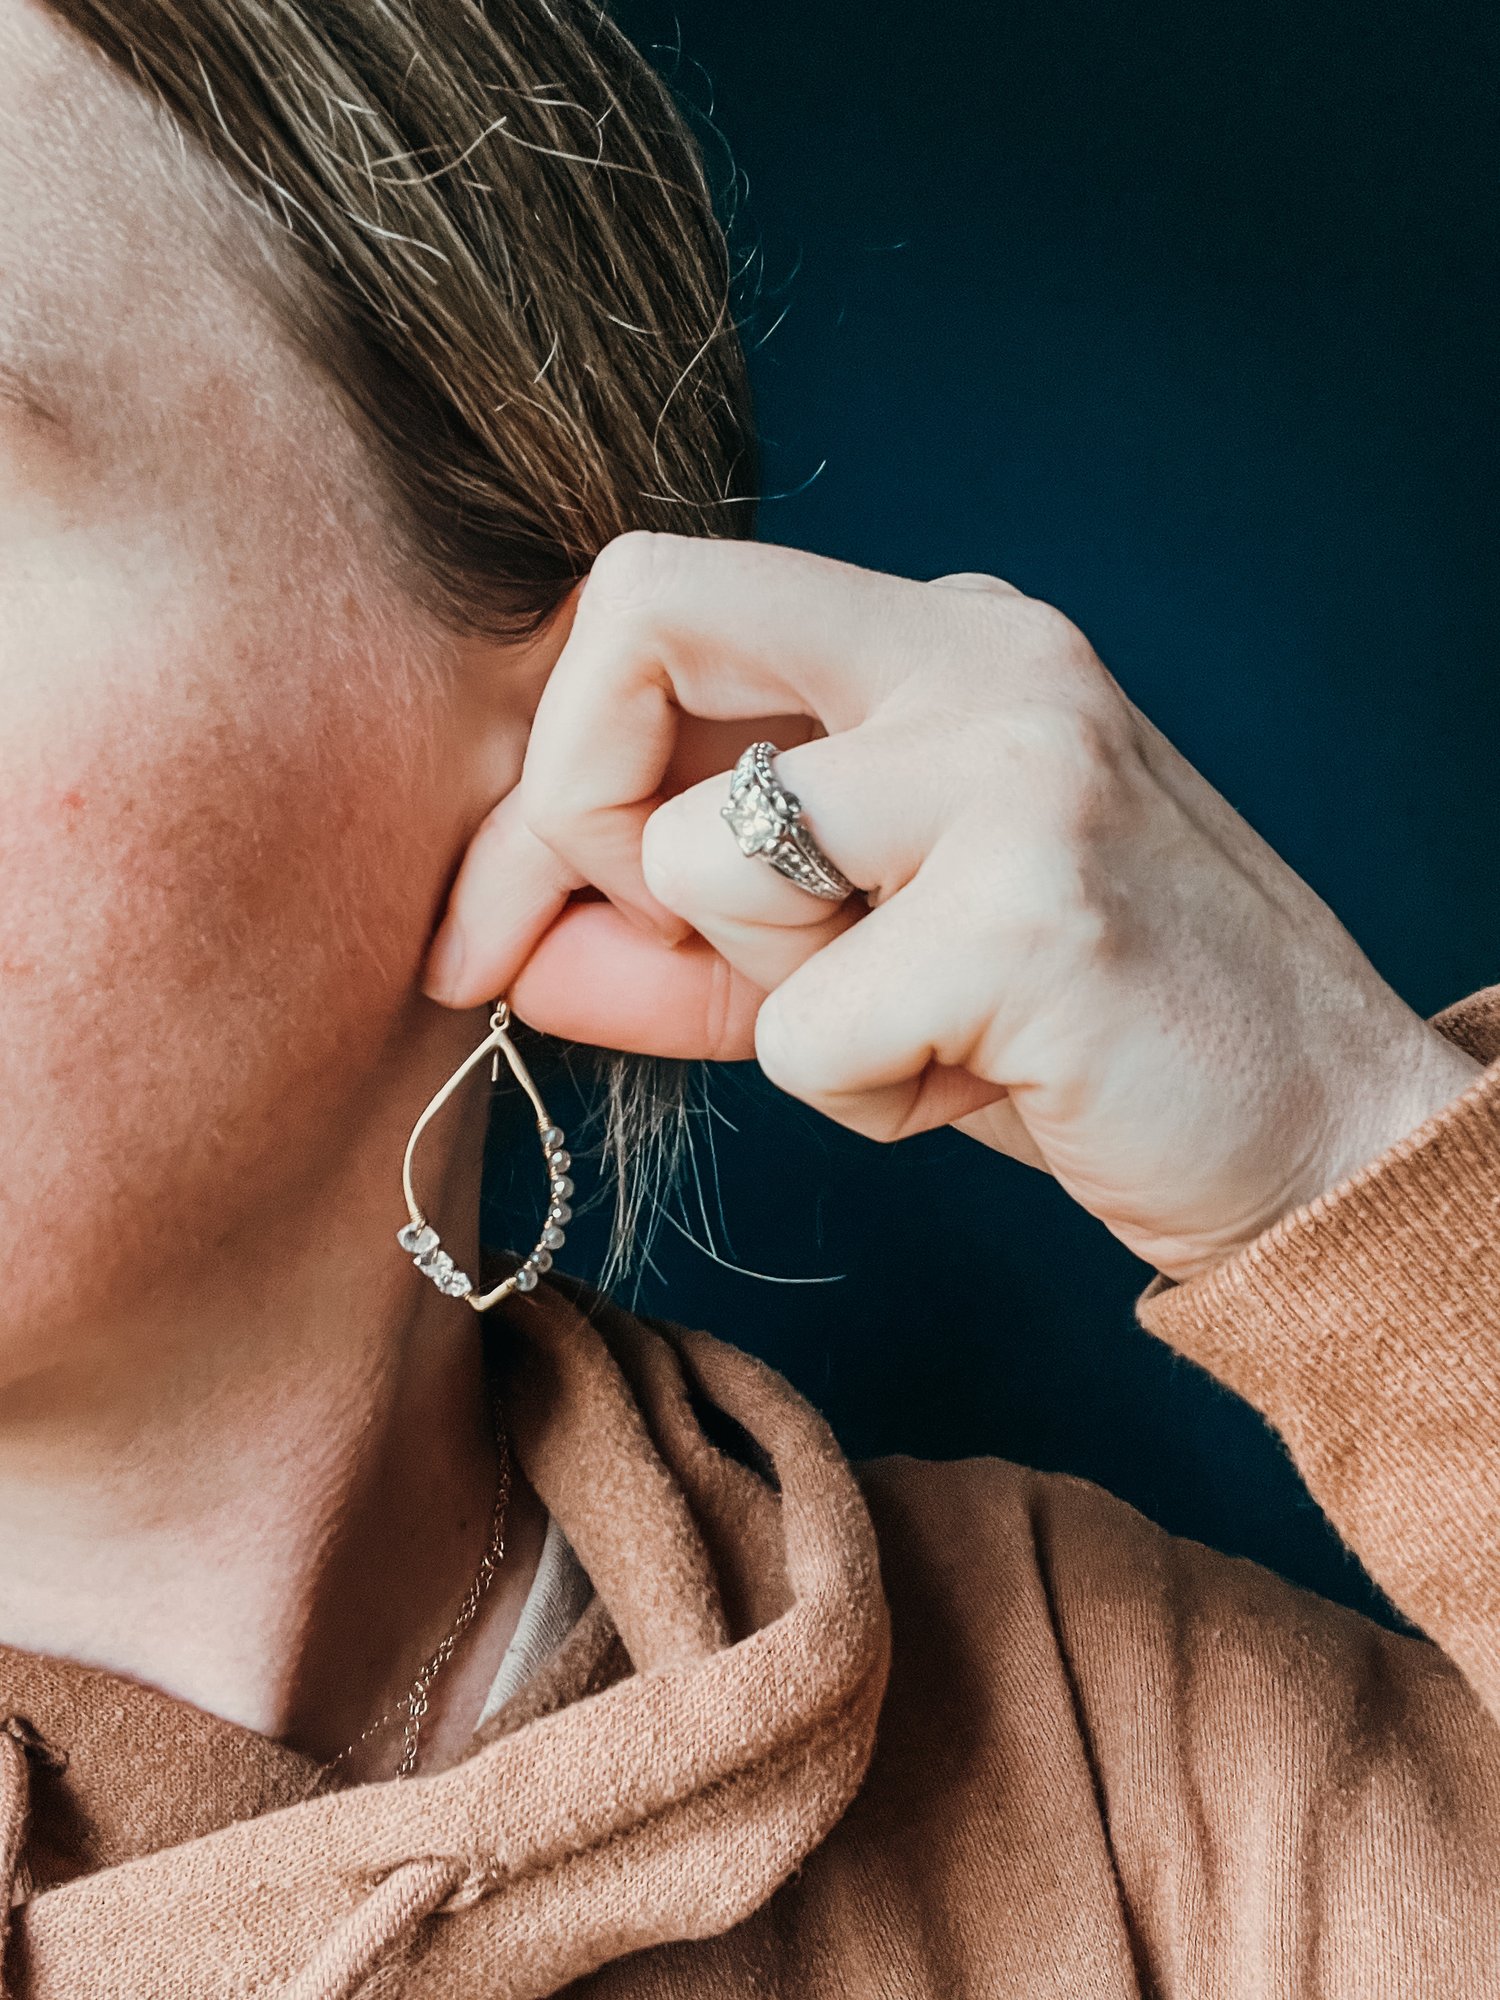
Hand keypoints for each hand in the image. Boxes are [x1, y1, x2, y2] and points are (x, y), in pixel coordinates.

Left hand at [422, 534, 1478, 1279]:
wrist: (1318, 1134)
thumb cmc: (1073, 1036)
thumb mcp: (851, 971)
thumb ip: (673, 943)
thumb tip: (503, 951)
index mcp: (936, 638)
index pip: (650, 598)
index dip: (537, 761)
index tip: (489, 927)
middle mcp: (978, 652)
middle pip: (640, 605)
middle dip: (572, 811)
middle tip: (640, 945)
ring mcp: (1018, 760)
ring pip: (705, 855)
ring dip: (779, 994)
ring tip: (920, 1024)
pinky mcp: (1038, 902)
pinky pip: (803, 1028)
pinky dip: (861, 1094)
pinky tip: (982, 1080)